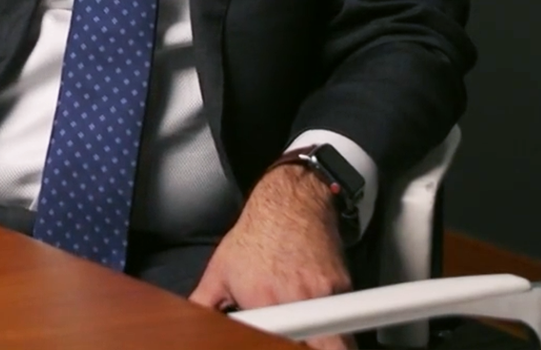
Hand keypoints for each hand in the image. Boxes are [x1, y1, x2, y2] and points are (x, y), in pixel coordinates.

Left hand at [190, 164, 355, 349]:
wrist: (290, 205)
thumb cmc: (254, 237)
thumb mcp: (219, 271)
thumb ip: (204, 304)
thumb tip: (193, 323)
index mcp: (261, 300)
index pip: (277, 341)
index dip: (279, 343)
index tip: (282, 340)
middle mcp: (295, 299)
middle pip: (316, 346)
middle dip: (309, 346)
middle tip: (300, 342)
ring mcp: (323, 295)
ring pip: (337, 341)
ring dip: (328, 344)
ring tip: (316, 342)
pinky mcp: (344, 289)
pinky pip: (348, 321)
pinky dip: (340, 328)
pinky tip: (323, 322)